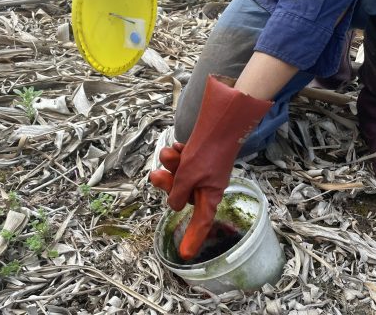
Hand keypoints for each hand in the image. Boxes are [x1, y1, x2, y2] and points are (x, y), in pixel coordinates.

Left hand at [149, 75, 271, 259]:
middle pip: (181, 194)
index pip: (201, 222)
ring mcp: (201, 170)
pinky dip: (177, 154)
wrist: (219, 120)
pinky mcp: (197, 156)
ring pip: (178, 175)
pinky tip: (177, 145)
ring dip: (170, 165)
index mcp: (210, 195)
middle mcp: (206, 185)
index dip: (193, 238)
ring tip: (170, 153)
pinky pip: (181, 161)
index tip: (185, 255)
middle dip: (167, 183)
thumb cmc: (208, 150)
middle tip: (156, 175)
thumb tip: (174, 206)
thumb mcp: (189, 174)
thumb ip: (179, 192)